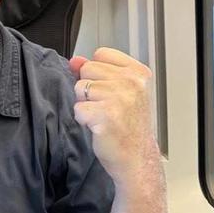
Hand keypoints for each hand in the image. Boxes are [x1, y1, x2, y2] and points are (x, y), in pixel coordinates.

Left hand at [69, 48, 158, 183]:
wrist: (137, 158)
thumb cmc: (129, 126)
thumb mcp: (119, 92)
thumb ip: (96, 72)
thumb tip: (75, 60)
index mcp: (138, 73)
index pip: (101, 54)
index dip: (98, 73)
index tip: (110, 89)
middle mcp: (131, 82)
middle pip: (87, 69)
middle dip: (89, 88)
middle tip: (107, 107)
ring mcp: (120, 98)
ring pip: (80, 88)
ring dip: (86, 104)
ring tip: (103, 116)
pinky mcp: (106, 115)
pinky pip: (78, 108)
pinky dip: (83, 119)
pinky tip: (99, 127)